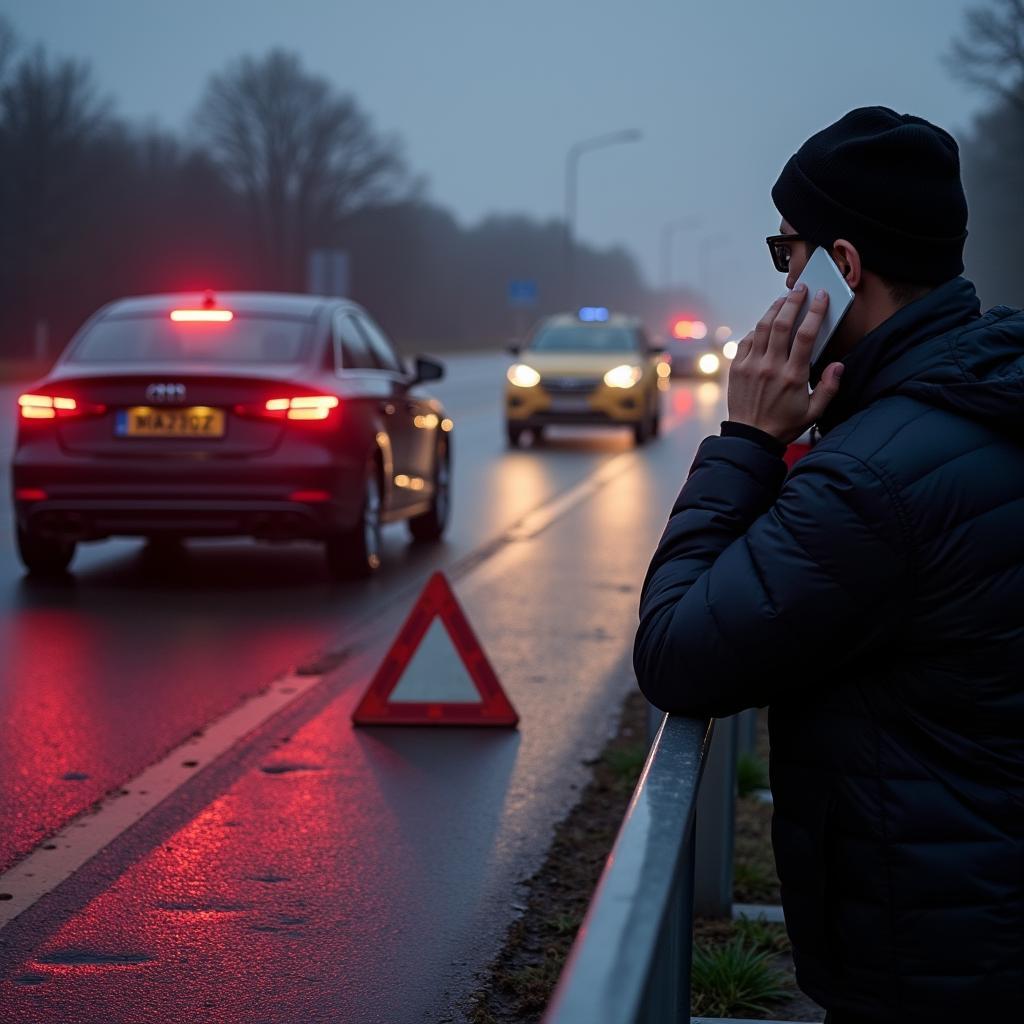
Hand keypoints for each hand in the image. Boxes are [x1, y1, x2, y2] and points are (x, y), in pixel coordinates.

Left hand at [727, 284, 843, 443]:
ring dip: (774, 309)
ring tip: (784, 299)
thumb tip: (838, 365)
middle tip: (802, 288)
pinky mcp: (737, 368)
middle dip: (794, 301)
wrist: (750, 437)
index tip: (822, 297)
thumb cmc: (784, 424)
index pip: (806, 335)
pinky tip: (765, 324)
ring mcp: (751, 366)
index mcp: (793, 376)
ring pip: (763, 328)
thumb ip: (829, 387)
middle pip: (782, 324)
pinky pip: (747, 340)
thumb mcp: (814, 411)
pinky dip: (757, 329)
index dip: (815, 311)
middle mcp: (771, 367)